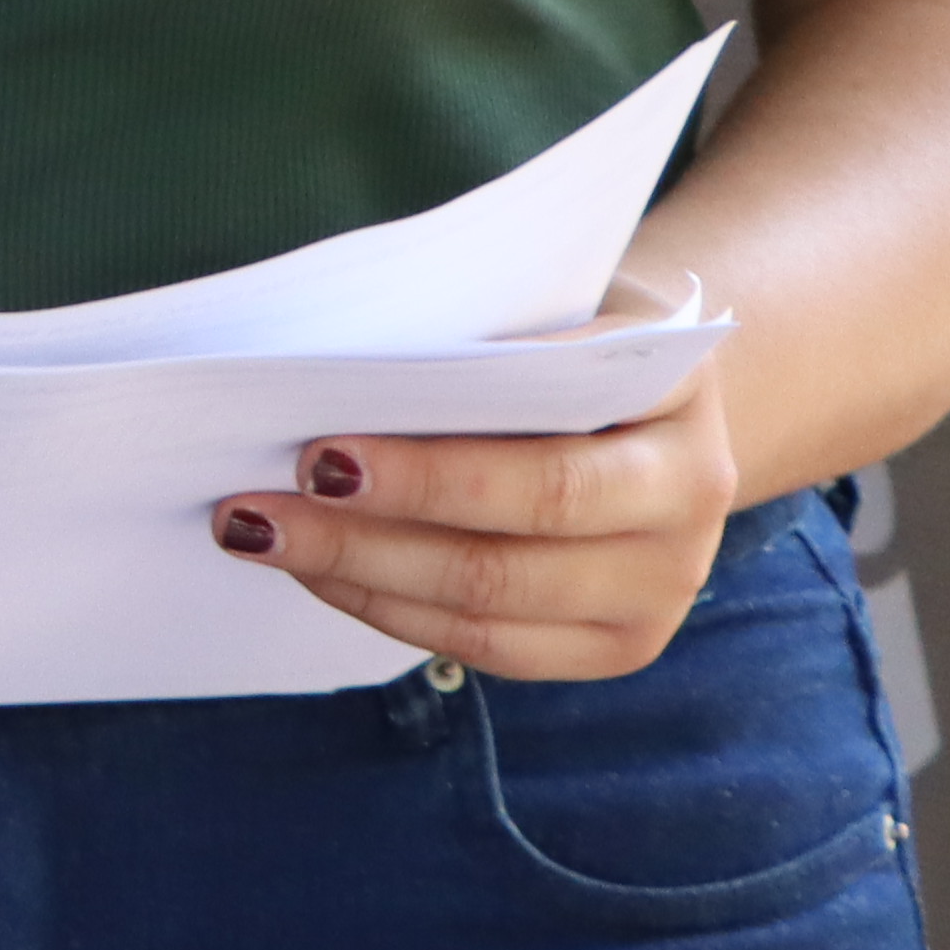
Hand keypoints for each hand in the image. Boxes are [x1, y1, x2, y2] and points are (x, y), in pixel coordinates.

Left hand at [208, 287, 743, 679]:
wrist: (654, 396)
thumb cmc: (563, 330)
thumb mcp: (543, 304)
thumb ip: (472, 337)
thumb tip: (328, 382)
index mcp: (680, 390)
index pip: (549, 450)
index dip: (432, 468)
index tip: (319, 454)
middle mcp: (691, 498)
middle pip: (516, 536)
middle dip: (375, 523)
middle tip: (259, 503)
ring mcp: (661, 585)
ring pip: (493, 600)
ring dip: (360, 571)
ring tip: (258, 536)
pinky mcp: (619, 643)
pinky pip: (492, 645)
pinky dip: (391, 609)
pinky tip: (318, 574)